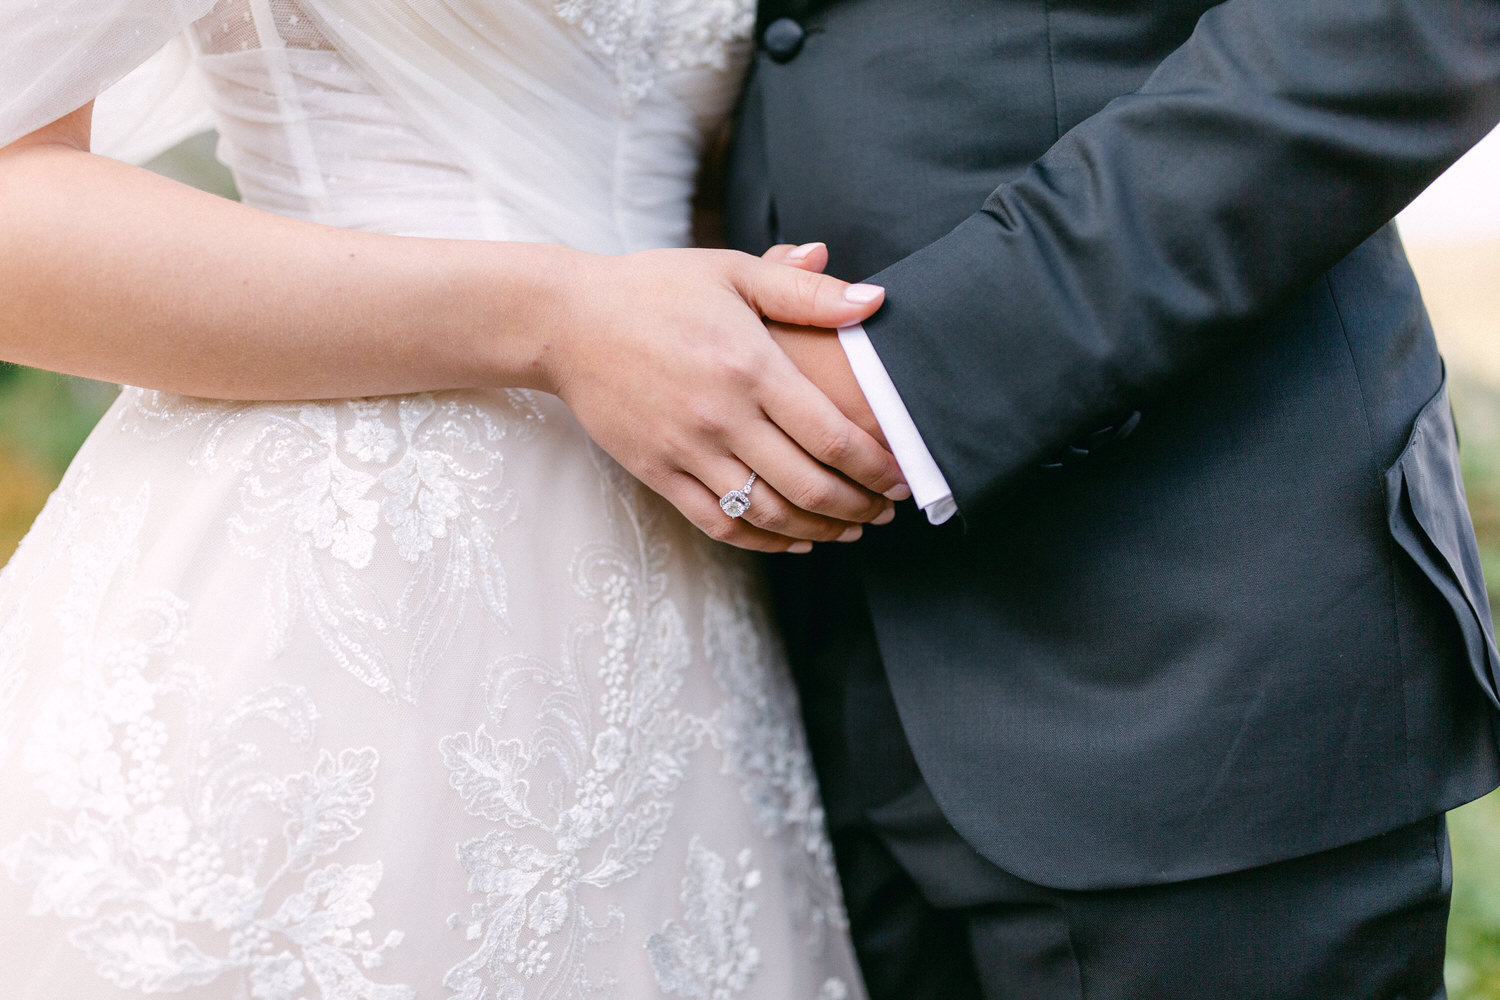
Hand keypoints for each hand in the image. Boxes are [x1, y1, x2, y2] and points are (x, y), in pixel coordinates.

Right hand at [541, 247, 907, 552]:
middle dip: (860, 506)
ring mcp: (687, 450)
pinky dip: (764, 541)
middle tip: (887, 510)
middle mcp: (723, 416)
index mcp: (751, 367)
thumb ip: (805, 291)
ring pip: (769, 514)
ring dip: (820, 531)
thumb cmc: (656, 288)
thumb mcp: (732, 272)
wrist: (567, 320)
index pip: (833, 436)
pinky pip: (720, 522)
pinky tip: (793, 539)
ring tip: (850, 529)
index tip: (903, 476)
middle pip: (810, 485)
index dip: (878, 467)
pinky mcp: (658, 472)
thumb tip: (875, 301)